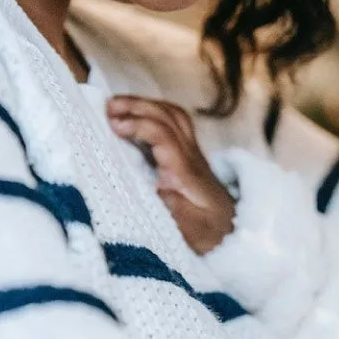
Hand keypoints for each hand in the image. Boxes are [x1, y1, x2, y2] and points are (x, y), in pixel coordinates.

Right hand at [107, 97, 235, 255]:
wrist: (231, 232)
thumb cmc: (208, 233)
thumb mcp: (190, 230)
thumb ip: (172, 209)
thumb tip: (155, 188)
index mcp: (186, 171)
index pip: (164, 135)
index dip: (139, 125)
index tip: (114, 126)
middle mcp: (191, 155)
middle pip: (168, 116)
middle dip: (137, 105)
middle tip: (107, 107)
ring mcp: (193, 152)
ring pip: (173, 114)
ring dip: (145, 104)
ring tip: (117, 106)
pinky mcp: (190, 155)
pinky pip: (175, 122)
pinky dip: (153, 112)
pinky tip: (136, 116)